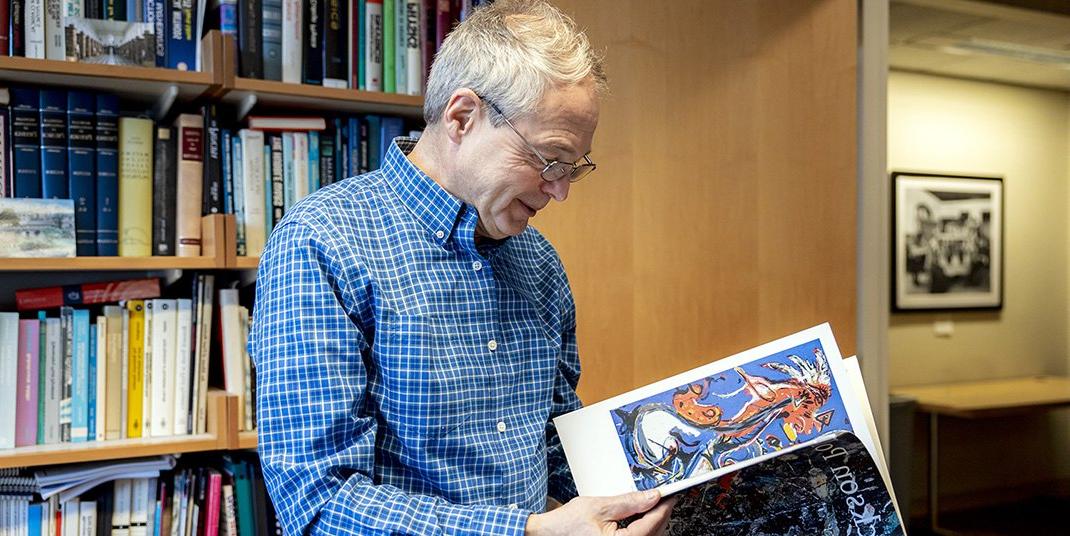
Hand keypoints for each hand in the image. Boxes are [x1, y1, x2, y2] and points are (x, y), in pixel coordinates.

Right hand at [524, 490, 676, 535]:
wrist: (548, 534)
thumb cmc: (567, 525)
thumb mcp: (600, 506)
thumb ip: (629, 502)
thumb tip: (652, 496)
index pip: (652, 524)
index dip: (663, 507)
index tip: (670, 495)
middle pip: (654, 533)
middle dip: (660, 514)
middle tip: (663, 497)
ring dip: (652, 522)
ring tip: (651, 504)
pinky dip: (642, 529)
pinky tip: (639, 518)